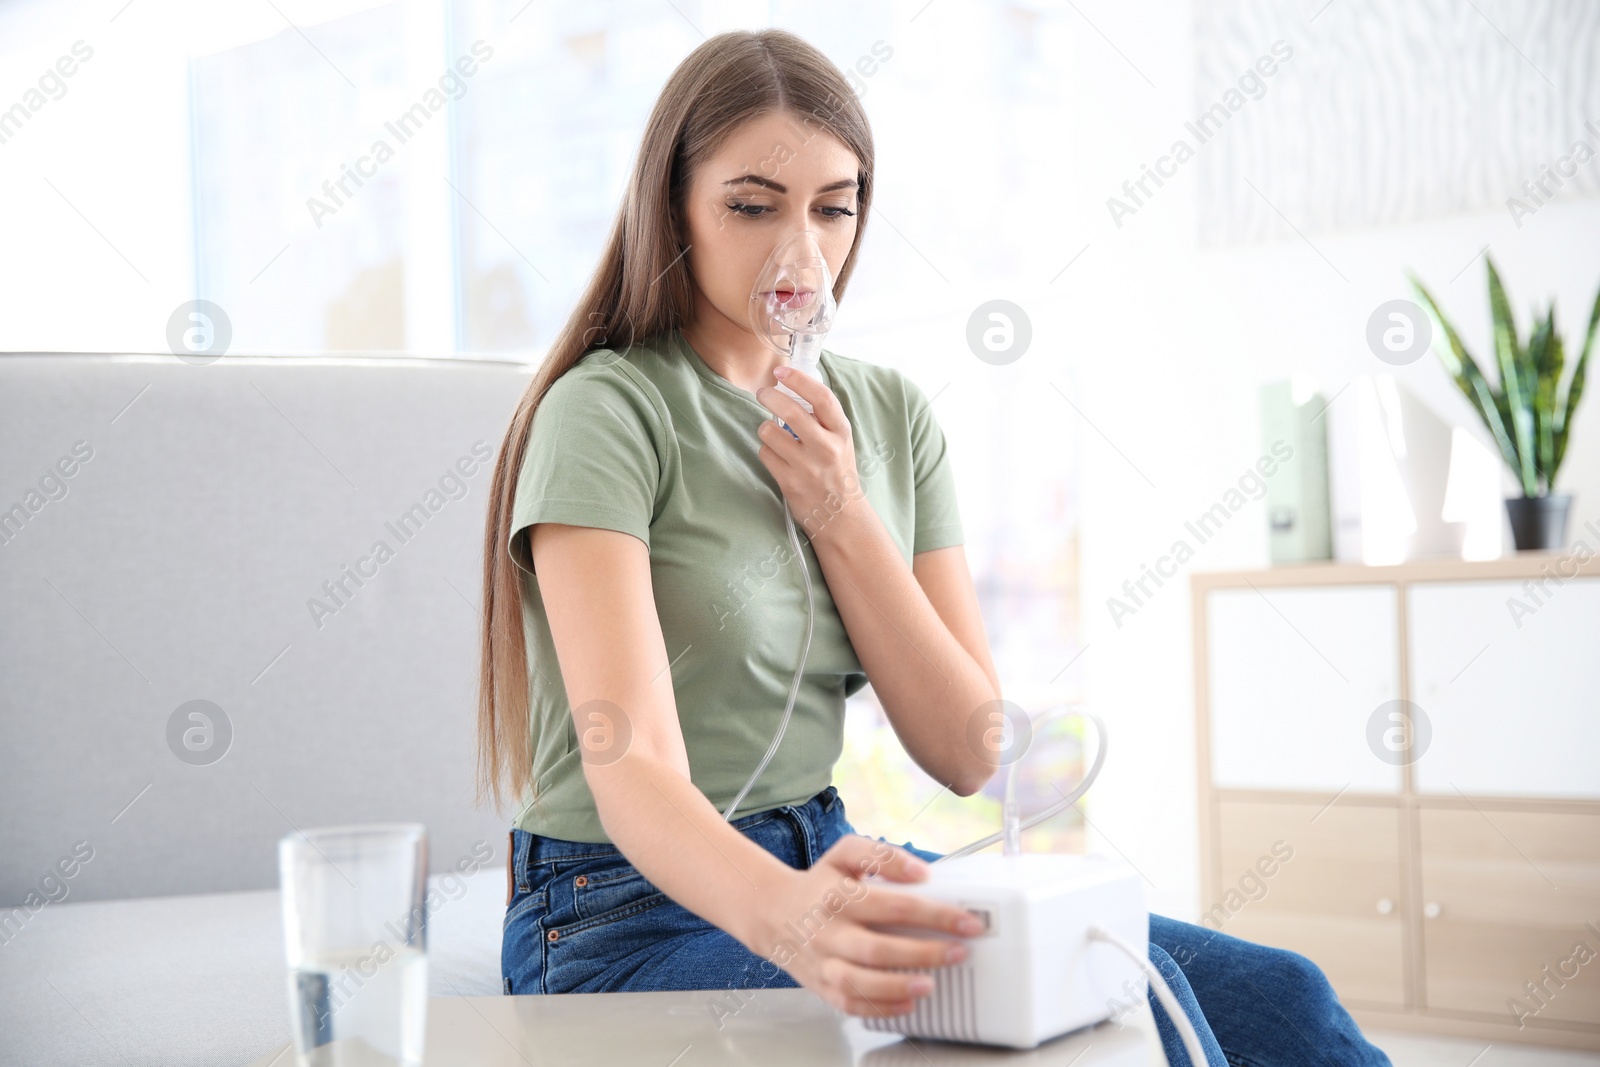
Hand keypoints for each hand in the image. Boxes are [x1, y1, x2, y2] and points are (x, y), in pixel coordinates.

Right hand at [736, 835, 983, 1017]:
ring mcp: (822, 962)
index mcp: (838, 896)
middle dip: (924, 953)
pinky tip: (907, 1004)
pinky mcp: (820, 985)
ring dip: (898, 987)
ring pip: (859, 982)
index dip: (935, 914)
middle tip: (959, 953)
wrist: (771, 912)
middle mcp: (828, 932)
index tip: (967, 922)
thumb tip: (921, 872)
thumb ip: (882, 854)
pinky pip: (849, 1004)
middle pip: (877, 948)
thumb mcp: (844, 854)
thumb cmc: (819, 884)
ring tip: (931, 985)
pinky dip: (879, 1009)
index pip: (893, 906)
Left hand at [754, 365, 863, 539]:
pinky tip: (776, 456)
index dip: (799, 380)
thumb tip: (792, 386)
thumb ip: (822, 417)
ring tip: (772, 432)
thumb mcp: (840, 440)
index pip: (821, 397)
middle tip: (763, 393)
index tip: (781, 371)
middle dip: (770, 396)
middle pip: (791, 411)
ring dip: (766, 428)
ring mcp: (807, 466)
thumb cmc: (837, 471)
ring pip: (770, 432)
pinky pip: (765, 454)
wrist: (840, 514)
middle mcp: (826, 448)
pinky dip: (766, 451)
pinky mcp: (789, 482)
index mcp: (841, 432)